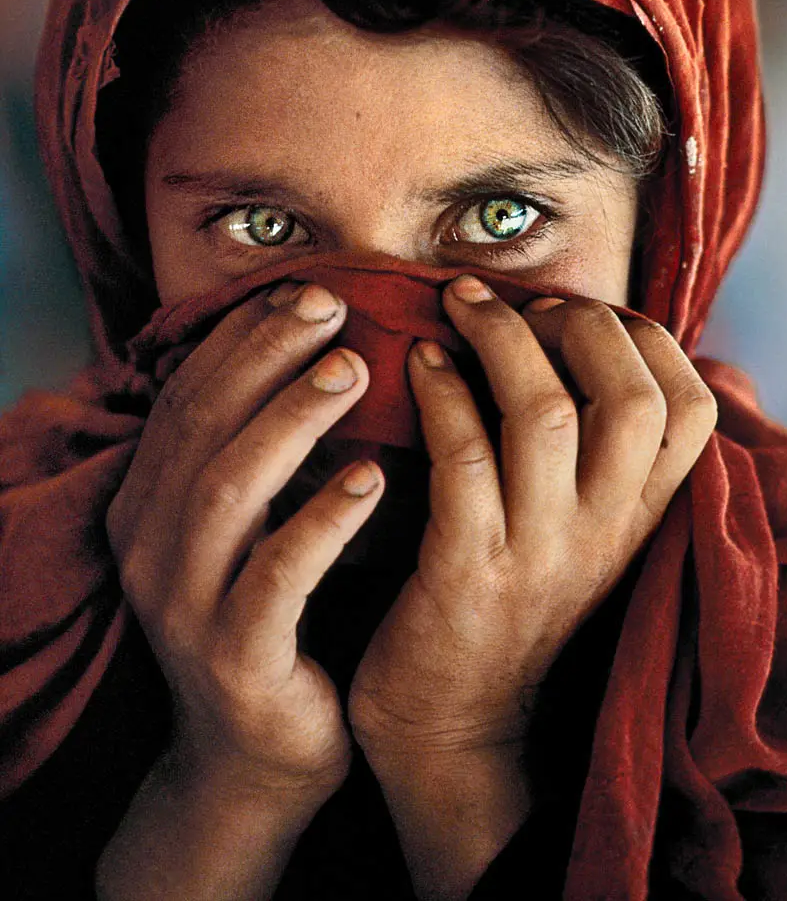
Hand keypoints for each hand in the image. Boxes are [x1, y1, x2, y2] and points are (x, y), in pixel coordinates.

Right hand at [106, 281, 383, 796]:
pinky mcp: (234, 657)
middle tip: (332, 306)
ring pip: (229, 490)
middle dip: (266, 356)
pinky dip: (323, 520)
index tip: (306, 290)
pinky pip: (277, 577)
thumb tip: (324, 352)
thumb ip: (265, 453)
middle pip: (203, 426)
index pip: (188, 397)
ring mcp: (185, 604)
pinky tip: (374, 478)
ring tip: (353, 371)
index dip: (243, 338)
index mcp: (149, 503)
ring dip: (291, 420)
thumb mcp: (252, 528)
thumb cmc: (272, 620)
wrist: (254, 759)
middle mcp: (150, 545)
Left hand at [348, 276, 716, 758]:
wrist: (451, 731)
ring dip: (499, 339)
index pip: (690, 408)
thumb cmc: (507, 604)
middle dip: (576, 322)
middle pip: (632, 398)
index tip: (575, 311)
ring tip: (457, 303)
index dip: (642, 338)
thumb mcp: (579, 535)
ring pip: (548, 415)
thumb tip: (576, 339)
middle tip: (514, 302)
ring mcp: (539, 555)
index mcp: (638, 518)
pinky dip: (441, 392)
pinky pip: (463, 457)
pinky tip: (418, 359)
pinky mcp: (467, 574)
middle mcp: (604, 533)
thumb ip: (596, 458)